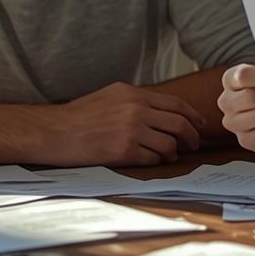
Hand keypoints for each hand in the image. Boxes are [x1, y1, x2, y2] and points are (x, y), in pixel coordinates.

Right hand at [43, 82, 204, 165]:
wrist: (55, 131)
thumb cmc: (80, 116)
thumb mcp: (111, 96)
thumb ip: (137, 101)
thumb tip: (164, 113)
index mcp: (133, 94)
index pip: (175, 104)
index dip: (193, 116)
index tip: (199, 125)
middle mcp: (136, 109)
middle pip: (179, 124)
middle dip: (191, 137)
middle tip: (192, 145)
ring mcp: (131, 130)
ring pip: (170, 143)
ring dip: (174, 152)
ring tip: (170, 155)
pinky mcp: (125, 151)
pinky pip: (154, 158)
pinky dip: (158, 161)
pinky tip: (154, 161)